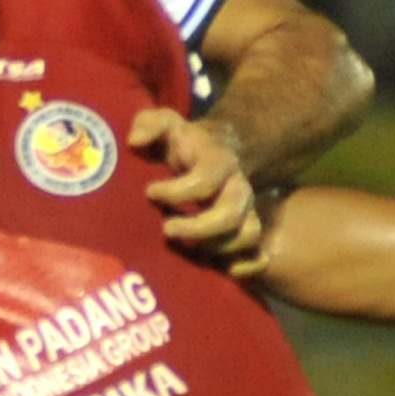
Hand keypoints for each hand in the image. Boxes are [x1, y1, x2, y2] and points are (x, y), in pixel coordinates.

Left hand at [130, 106, 267, 271]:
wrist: (217, 152)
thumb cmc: (184, 143)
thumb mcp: (165, 124)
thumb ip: (149, 124)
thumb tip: (135, 142)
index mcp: (219, 162)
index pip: (204, 180)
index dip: (175, 191)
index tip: (149, 191)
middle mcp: (238, 188)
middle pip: (231, 214)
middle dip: (197, 228)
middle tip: (166, 230)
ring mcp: (246, 213)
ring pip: (248, 236)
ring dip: (218, 249)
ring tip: (188, 250)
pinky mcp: (247, 233)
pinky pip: (260, 257)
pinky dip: (246, 268)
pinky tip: (223, 271)